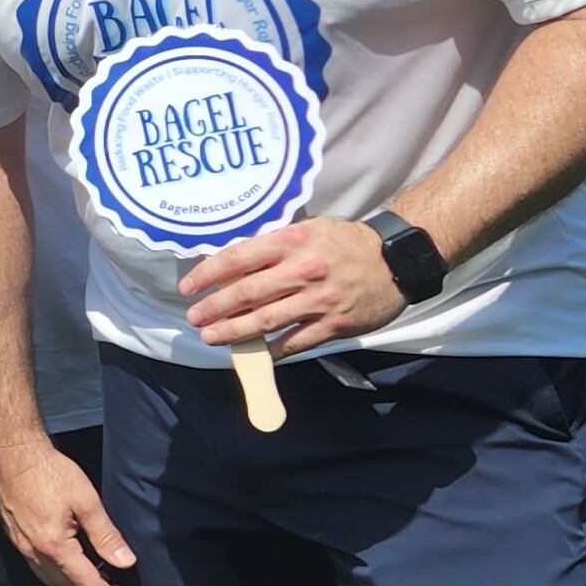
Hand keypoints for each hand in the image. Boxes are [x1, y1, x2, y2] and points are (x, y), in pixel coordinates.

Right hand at [0, 432, 137, 585]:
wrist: (12, 455)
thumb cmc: (49, 471)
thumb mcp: (86, 501)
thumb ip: (106, 535)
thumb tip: (125, 562)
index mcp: (54, 547)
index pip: (88, 584)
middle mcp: (35, 553)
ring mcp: (23, 548)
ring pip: (54, 581)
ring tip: (101, 583)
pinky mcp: (17, 539)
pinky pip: (41, 569)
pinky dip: (61, 576)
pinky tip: (73, 566)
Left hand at [179, 217, 408, 353]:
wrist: (396, 259)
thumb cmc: (346, 242)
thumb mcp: (309, 230)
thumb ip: (274, 246)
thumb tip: (234, 264)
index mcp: (292, 241)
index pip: (238, 258)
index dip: (207, 274)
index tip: (188, 287)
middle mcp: (303, 270)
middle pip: (246, 293)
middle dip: (214, 308)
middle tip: (194, 318)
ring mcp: (318, 299)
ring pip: (265, 320)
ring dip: (233, 331)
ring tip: (212, 337)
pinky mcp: (334, 323)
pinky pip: (295, 341)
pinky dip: (272, 350)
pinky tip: (255, 355)